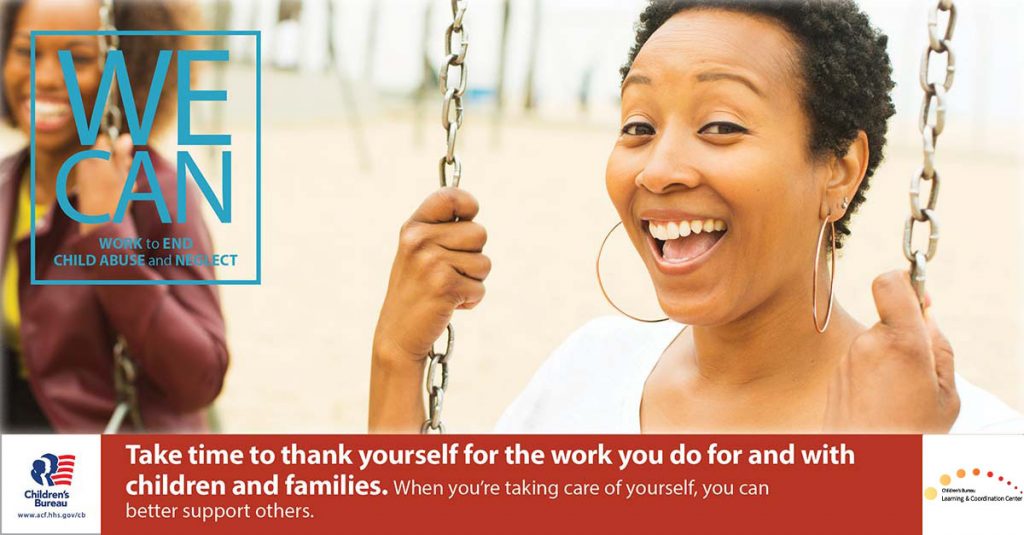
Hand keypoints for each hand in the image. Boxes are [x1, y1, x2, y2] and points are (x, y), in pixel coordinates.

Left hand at [76, 133, 132, 234]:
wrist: (98, 224)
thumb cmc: (113, 200)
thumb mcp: (124, 175)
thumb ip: (123, 155)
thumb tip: (126, 136)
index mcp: (95, 158)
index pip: (105, 140)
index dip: (117, 148)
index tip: (126, 161)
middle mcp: (85, 163)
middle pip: (105, 153)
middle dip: (118, 163)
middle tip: (127, 177)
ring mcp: (83, 174)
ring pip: (104, 166)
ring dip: (115, 174)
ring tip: (122, 189)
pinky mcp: (83, 185)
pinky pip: (99, 176)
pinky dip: (108, 182)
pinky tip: (114, 195)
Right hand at [372, 187, 490, 365]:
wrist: (398, 334)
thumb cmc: (416, 291)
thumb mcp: (418, 252)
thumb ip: (440, 229)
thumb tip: (471, 205)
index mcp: (413, 228)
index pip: (450, 196)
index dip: (468, 205)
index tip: (467, 219)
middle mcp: (419, 240)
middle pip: (480, 232)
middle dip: (473, 256)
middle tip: (449, 272)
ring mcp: (431, 263)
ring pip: (484, 262)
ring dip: (473, 281)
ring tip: (447, 289)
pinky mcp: (445, 286)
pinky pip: (480, 288)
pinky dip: (471, 300)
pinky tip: (448, 305)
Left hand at [824, 270, 958, 432]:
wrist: (867, 465)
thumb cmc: (911, 435)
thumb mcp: (946, 394)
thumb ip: (939, 349)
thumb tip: (927, 318)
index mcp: (899, 342)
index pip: (889, 283)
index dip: (903, 282)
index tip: (916, 294)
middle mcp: (866, 345)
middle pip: (888, 322)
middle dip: (906, 340)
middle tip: (921, 375)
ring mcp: (846, 361)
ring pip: (874, 346)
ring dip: (889, 363)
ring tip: (900, 399)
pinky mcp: (834, 376)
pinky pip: (860, 365)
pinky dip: (873, 378)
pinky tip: (881, 405)